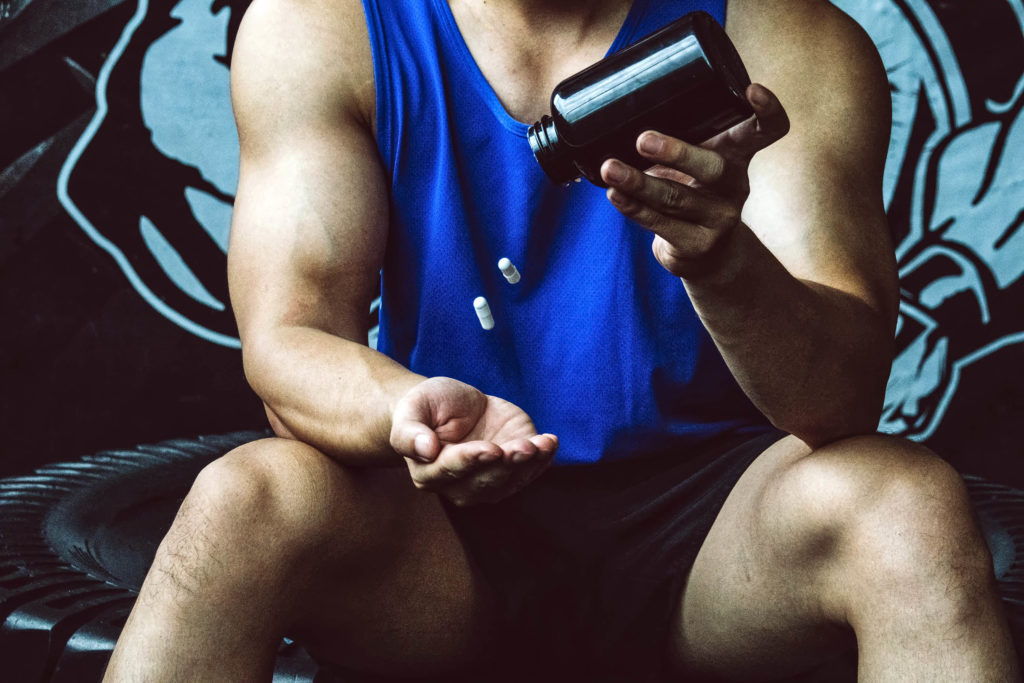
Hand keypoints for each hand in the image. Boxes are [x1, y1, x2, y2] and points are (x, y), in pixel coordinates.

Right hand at [389, 377, 557, 505]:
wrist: (451, 406)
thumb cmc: (426, 407)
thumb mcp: (412, 408)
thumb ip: (410, 432)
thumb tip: (426, 450)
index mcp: (429, 472)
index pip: (452, 471)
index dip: (472, 461)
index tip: (490, 449)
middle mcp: (459, 486)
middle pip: (485, 482)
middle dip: (506, 465)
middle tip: (523, 447)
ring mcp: (489, 481)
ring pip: (510, 481)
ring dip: (529, 465)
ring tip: (542, 444)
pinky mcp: (512, 470)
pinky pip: (530, 471)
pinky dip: (543, 459)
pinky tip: (550, 443)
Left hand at [600, 83, 789, 278]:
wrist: (708, 256)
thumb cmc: (694, 193)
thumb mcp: (697, 164)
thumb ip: (680, 140)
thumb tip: (622, 109)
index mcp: (737, 156)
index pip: (765, 132)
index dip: (767, 112)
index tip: (752, 89)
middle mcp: (734, 187)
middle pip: (713, 168)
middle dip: (677, 153)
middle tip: (642, 140)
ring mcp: (718, 219)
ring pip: (676, 198)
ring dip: (638, 183)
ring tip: (611, 168)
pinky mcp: (697, 245)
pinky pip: (660, 223)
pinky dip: (633, 207)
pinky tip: (615, 194)